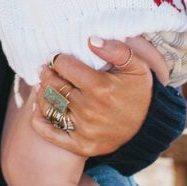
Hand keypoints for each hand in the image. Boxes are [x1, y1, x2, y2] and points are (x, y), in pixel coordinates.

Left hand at [30, 38, 150, 156]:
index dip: (57, 59)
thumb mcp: (137, 66)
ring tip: (43, 84)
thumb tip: (91, 40)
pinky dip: (38, 119)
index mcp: (100, 88)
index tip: (57, 57)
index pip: (64, 66)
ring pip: (49, 105)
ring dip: (42, 92)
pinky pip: (49, 132)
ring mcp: (84, 130)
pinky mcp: (80, 145)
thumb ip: (117, 50)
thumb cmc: (138, 91)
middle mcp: (89, 110)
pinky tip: (38, 107)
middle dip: (47, 73)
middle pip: (54, 85)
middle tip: (46, 68)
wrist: (148, 127)